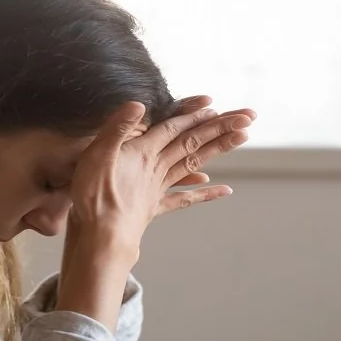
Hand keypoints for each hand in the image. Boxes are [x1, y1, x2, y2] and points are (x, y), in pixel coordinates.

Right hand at [55, 96, 253, 329]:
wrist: (99, 237)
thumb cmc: (93, 197)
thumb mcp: (97, 155)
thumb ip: (117, 128)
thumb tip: (138, 103)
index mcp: (143, 153)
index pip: (174, 128)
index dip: (194, 115)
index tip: (216, 104)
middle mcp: (156, 168)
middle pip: (192, 143)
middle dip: (219, 127)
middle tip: (248, 116)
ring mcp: (158, 188)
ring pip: (194, 164)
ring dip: (218, 149)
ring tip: (242, 138)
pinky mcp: (154, 208)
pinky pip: (184, 199)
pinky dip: (205, 194)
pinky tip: (225, 190)